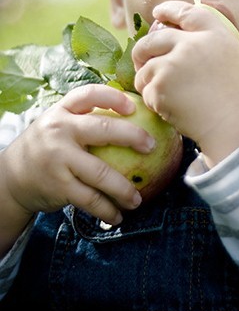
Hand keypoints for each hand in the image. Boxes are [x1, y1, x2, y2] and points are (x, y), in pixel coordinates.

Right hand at [0, 85, 153, 232]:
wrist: (11, 177)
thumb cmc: (48, 146)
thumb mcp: (59, 124)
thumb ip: (85, 118)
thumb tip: (134, 116)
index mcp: (62, 111)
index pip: (89, 94)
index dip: (113, 98)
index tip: (134, 107)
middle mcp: (59, 130)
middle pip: (102, 130)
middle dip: (133, 137)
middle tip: (152, 146)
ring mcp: (58, 158)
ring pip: (101, 173)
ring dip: (125, 189)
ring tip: (138, 199)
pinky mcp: (59, 185)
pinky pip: (90, 199)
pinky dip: (108, 209)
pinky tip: (118, 215)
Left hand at [132, 0, 238, 164]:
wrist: (234, 127)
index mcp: (214, 35)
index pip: (185, 12)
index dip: (168, 10)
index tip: (157, 13)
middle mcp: (190, 45)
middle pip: (153, 39)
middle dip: (143, 49)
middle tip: (142, 60)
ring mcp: (172, 65)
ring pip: (146, 67)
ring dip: (148, 79)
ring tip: (158, 91)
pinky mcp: (160, 86)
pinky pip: (146, 90)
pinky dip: (152, 100)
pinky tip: (165, 107)